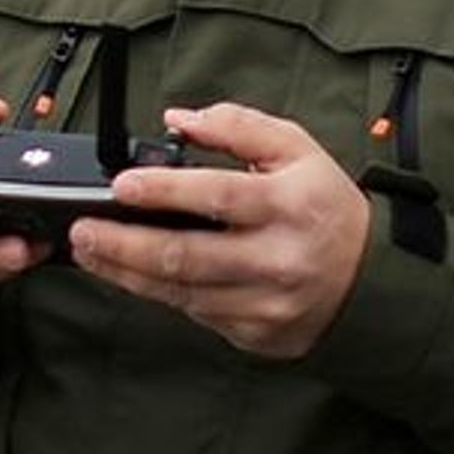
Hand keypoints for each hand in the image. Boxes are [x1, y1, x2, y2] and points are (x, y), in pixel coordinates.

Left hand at [67, 102, 369, 360]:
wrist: (371, 281)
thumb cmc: (326, 206)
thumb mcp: (297, 150)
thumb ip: (239, 127)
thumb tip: (178, 119)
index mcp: (290, 206)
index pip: (219, 196)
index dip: (166, 190)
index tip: (121, 185)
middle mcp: (278, 259)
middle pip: (186, 256)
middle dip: (124, 244)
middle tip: (82, 229)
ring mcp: (266, 303)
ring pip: (181, 292)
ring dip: (127, 272)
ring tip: (91, 250)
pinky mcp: (256, 334)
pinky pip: (196, 313)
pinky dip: (160, 292)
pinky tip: (132, 273)